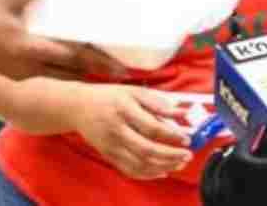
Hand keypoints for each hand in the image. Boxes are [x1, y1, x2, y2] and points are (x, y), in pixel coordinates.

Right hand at [0, 0, 128, 80]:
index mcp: (30, 50)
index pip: (73, 58)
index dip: (98, 61)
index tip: (121, 67)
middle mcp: (28, 67)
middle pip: (72, 73)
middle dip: (97, 72)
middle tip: (122, 73)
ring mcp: (20, 74)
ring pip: (59, 78)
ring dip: (81, 75)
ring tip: (102, 70)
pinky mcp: (14, 74)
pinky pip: (46, 76)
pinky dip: (64, 73)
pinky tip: (71, 66)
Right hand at [72, 84, 190, 179]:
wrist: (79, 107)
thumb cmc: (110, 97)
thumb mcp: (134, 92)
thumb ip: (158, 102)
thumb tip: (182, 111)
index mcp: (124, 111)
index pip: (151, 127)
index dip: (171, 135)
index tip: (186, 138)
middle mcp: (116, 131)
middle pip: (146, 149)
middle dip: (170, 155)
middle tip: (188, 154)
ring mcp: (111, 146)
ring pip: (139, 164)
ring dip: (162, 166)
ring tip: (180, 163)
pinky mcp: (108, 156)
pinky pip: (129, 170)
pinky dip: (147, 174)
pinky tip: (163, 172)